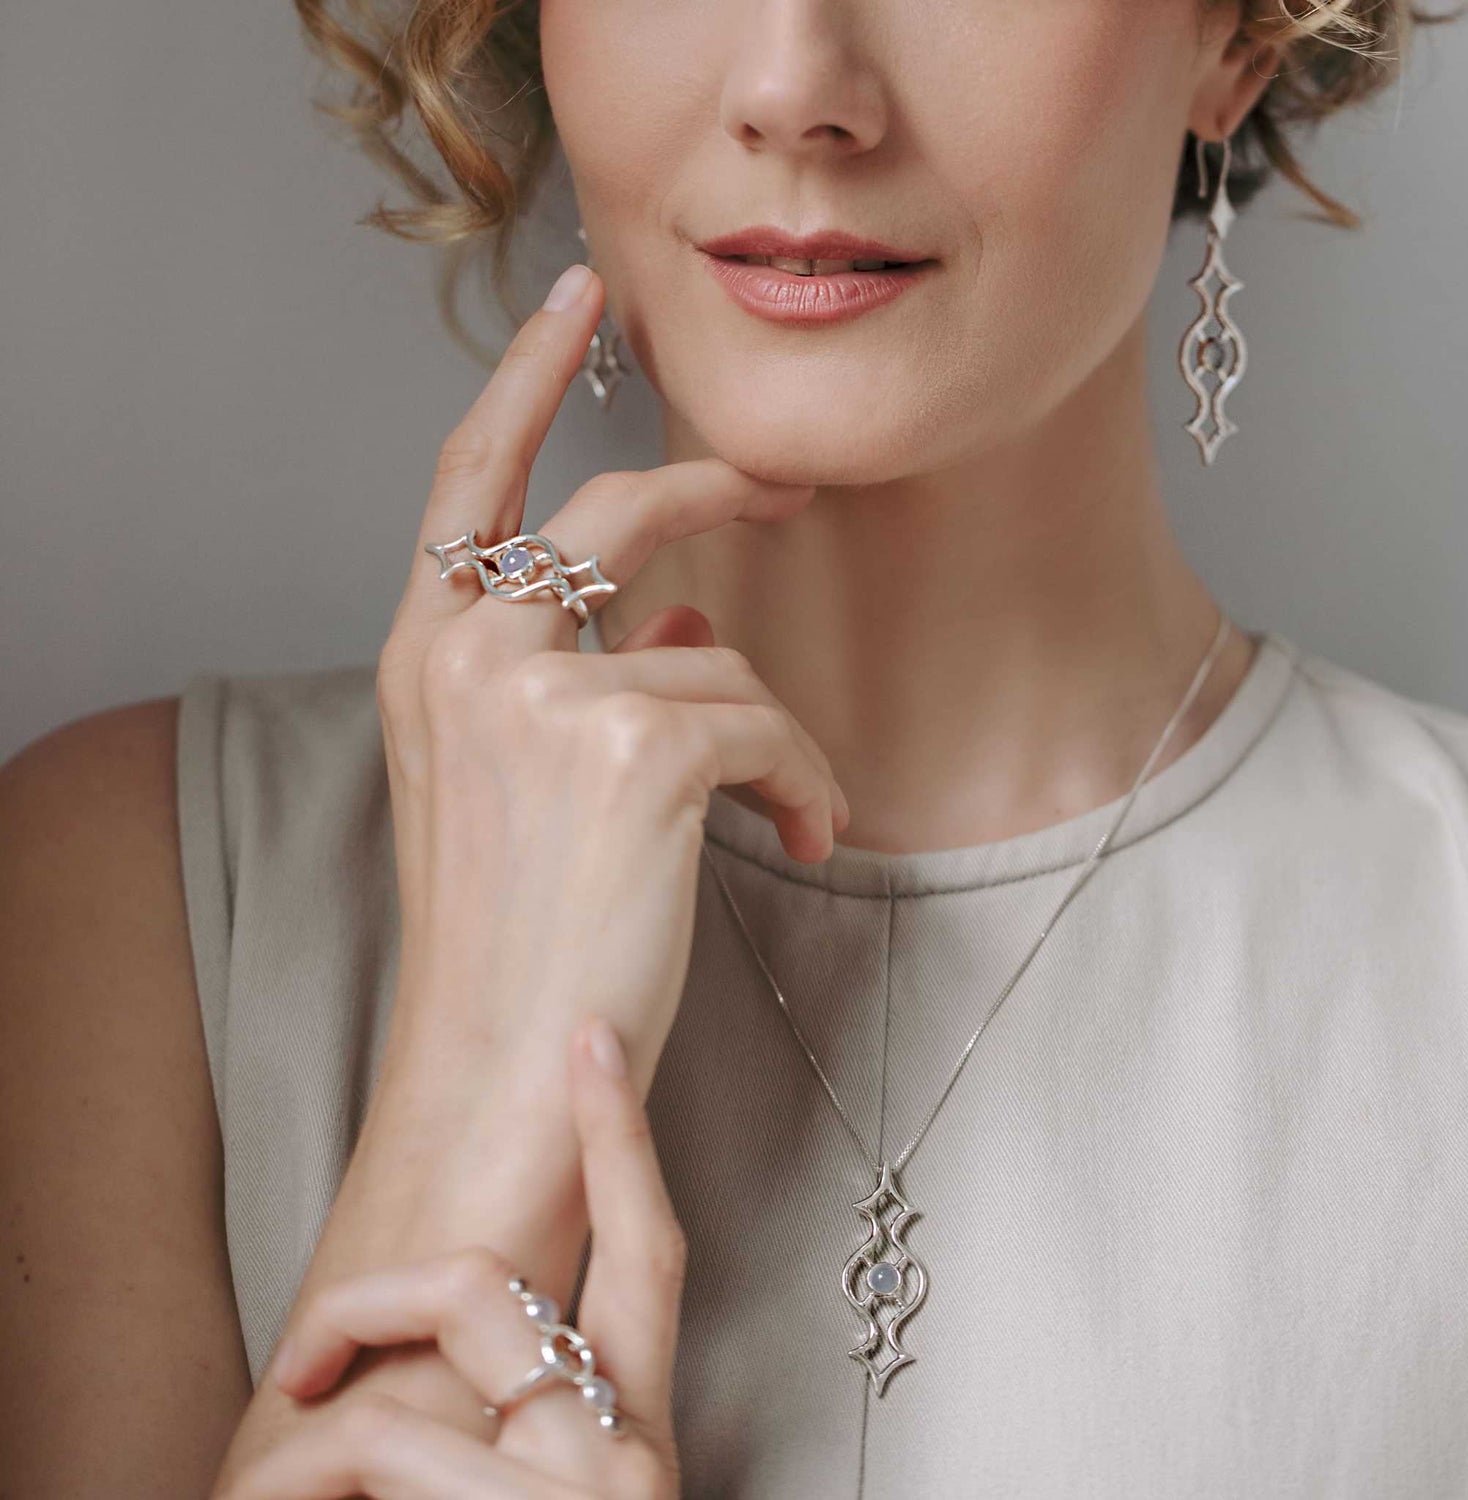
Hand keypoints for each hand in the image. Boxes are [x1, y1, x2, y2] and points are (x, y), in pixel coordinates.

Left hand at [219, 1016, 683, 1498]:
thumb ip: (519, 1433)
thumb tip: (425, 1400)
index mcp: (639, 1430)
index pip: (650, 1250)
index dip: (619, 1137)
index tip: (590, 1035)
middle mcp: (627, 1449)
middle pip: (484, 1288)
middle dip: (364, 1304)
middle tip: (299, 1364)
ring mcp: (581, 1489)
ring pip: (402, 1388)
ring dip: (300, 1451)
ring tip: (256, 1498)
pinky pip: (374, 1447)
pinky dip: (290, 1481)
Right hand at [373, 258, 848, 1118]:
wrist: (497, 1070)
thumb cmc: (512, 939)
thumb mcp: (517, 790)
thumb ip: (582, 685)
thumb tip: (678, 624)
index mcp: (426, 658)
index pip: (471, 480)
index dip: (524, 378)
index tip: (576, 297)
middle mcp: (470, 654)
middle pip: (615, 511)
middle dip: (716, 487)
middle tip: (787, 488)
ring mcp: (547, 696)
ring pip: (716, 651)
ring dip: (770, 728)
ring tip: (785, 804)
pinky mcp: (637, 750)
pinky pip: (766, 722)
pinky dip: (802, 777)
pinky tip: (801, 833)